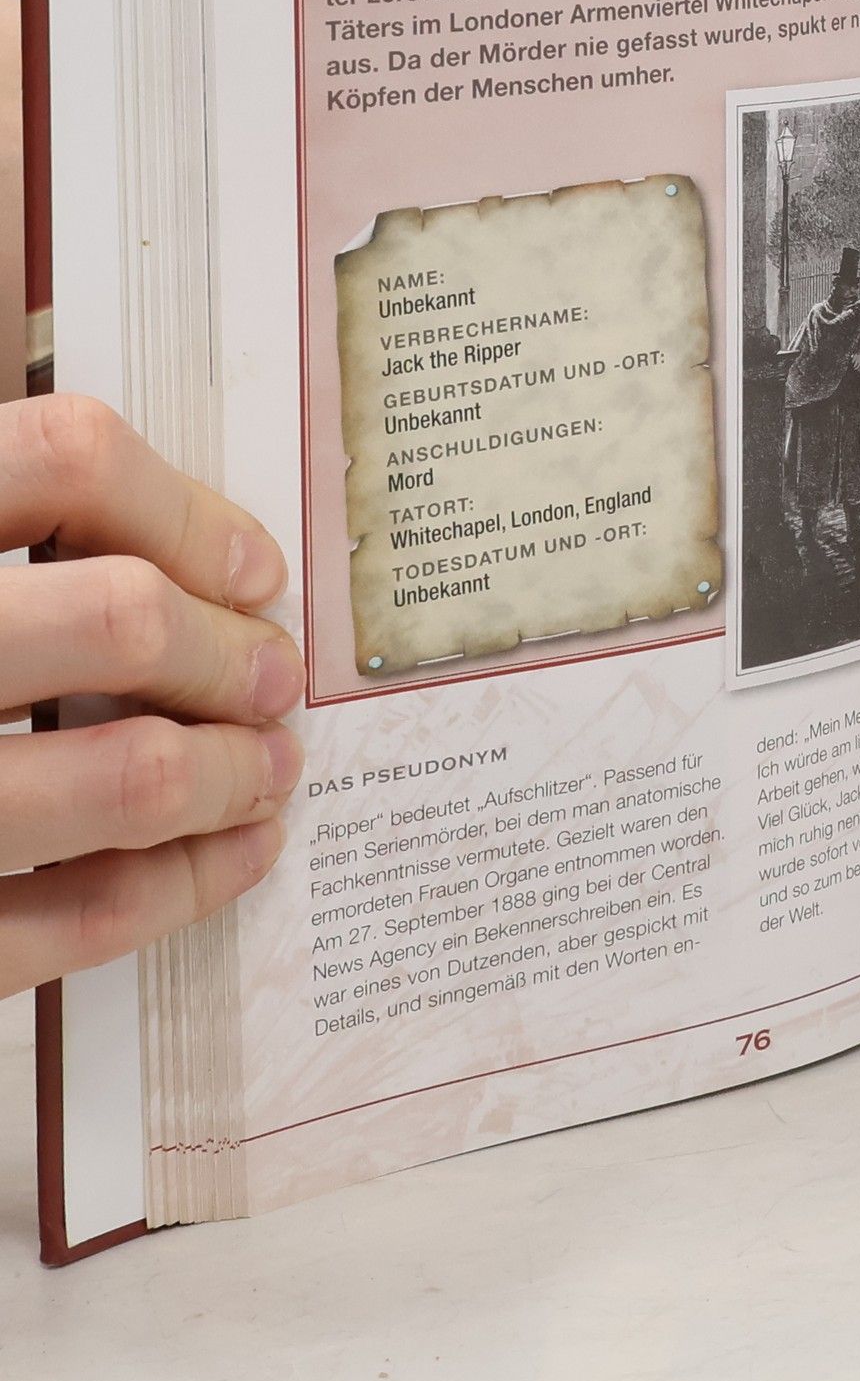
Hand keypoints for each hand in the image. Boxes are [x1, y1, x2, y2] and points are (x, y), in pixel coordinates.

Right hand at [0, 395, 302, 997]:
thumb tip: (178, 542)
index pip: (65, 460)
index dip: (189, 511)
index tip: (250, 568)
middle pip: (119, 618)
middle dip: (230, 652)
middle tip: (272, 677)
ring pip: (126, 776)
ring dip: (233, 772)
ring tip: (265, 768)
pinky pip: (75, 920)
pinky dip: (180, 887)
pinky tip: (226, 860)